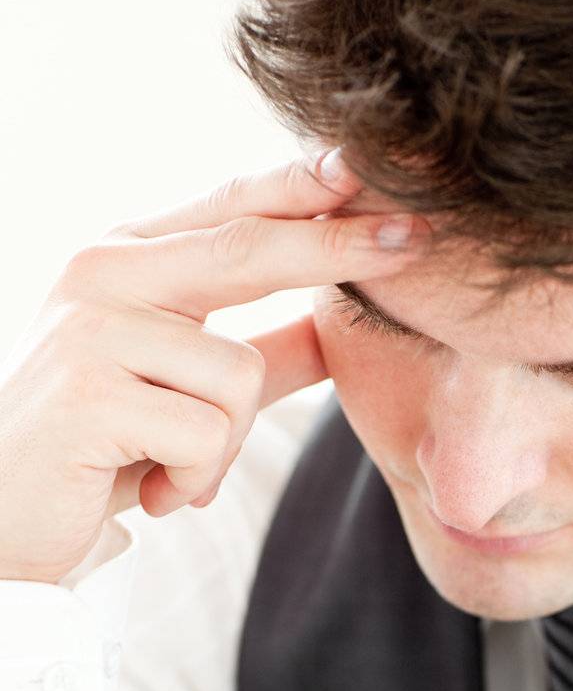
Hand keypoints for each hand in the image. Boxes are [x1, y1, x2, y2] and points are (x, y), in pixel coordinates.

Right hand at [0, 146, 429, 583]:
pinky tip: (153, 493)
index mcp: (127, 260)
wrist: (1, 519)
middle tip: (414, 239)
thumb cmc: (98, 449)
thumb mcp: (187, 394)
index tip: (378, 172)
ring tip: (176, 473)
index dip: (308, 189)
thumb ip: (259, 357)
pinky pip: (205, 433)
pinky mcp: (89, 391)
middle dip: (336, 247)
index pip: (230, 208)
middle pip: (247, 247)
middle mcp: (101, 272)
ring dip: (225, 449)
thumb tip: (337, 330)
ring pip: (237, 373)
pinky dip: (196, 479)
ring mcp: (90, 327)